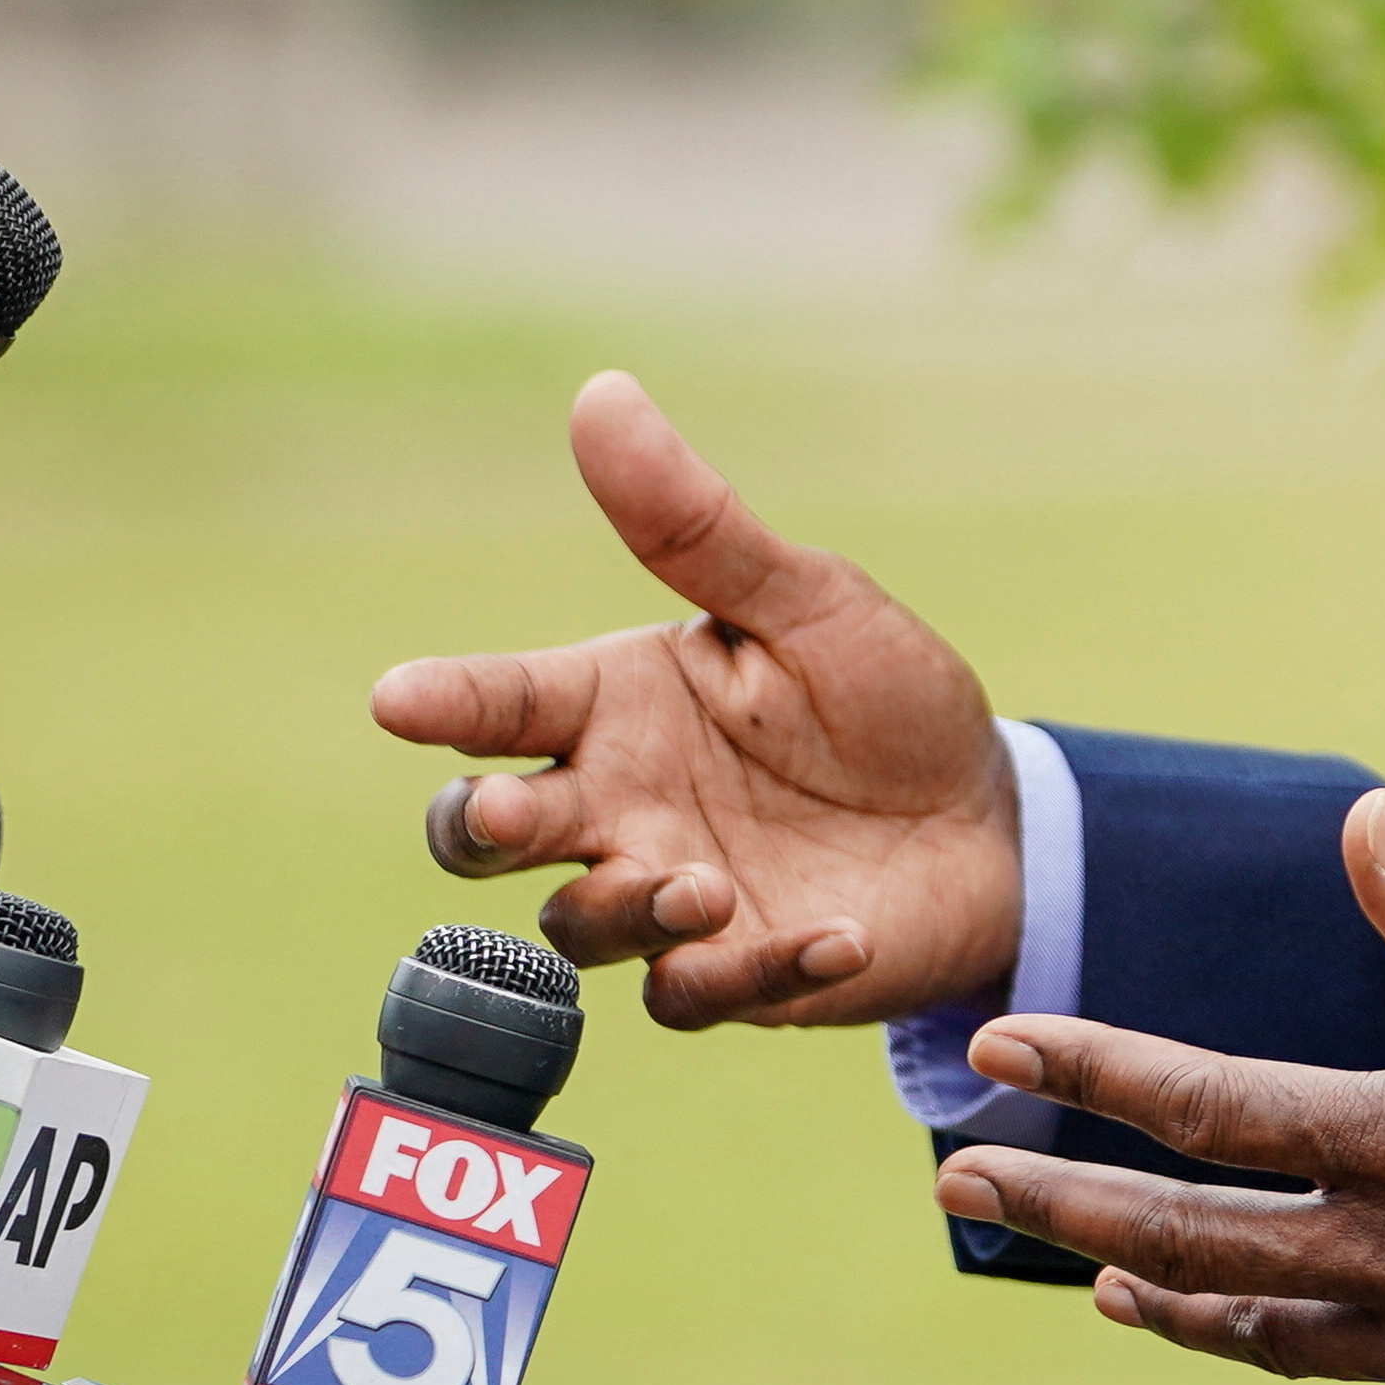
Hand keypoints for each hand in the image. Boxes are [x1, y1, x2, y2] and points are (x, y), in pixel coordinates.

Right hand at [369, 372, 1023, 1030]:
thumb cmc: (883, 697)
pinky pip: (699, 991)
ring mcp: (664, 894)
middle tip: (518, 815)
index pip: (502, 701)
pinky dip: (756, 970)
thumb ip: (697, 528)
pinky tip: (831, 937)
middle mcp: (617, 802)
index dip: (445, 699)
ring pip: (580, 923)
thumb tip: (603, 392)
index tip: (398, 698)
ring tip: (701, 881)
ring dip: (627, 906)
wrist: (986, 817)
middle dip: (487, 827)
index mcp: (617, 703)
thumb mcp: (807, 601)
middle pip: (488, 832)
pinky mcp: (730, 970)